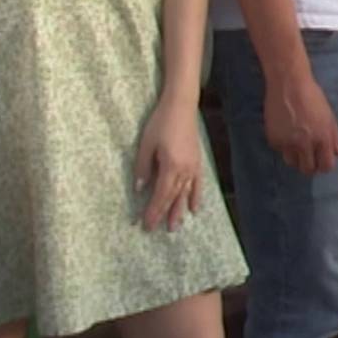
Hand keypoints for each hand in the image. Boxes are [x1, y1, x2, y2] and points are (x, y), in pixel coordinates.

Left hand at [132, 99, 205, 231]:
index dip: (154, 211)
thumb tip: (139, 189)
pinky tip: (194, 208)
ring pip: (186, 194)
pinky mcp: (197, 162)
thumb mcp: (146, 145)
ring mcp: (193, 167)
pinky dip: (196, 197)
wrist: (181, 106)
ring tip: (176, 226)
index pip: (161, 195)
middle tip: (158, 230)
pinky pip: (197, 184)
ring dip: (180, 210)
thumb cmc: (160, 123)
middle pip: (173, 197)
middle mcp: (184, 171)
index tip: (146, 224)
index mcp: (170, 167)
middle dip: (165, 214)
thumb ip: (143, 168)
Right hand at [265, 69, 337, 175]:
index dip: (324, 166)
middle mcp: (305, 144)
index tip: (321, 161)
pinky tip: (285, 129)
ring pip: (292, 162)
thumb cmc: (312, 96)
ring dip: (295, 157)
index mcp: (323, 138)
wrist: (289, 83)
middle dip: (309, 165)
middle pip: (307, 169)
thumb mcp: (329, 116)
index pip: (326, 166)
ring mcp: (288, 143)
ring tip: (296, 142)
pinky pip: (280, 149)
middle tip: (308, 157)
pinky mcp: (274, 139)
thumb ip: (334, 137)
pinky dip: (283, 144)